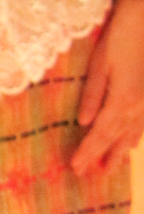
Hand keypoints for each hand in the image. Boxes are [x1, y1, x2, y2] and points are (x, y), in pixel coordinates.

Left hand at [73, 0, 143, 176]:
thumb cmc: (118, 40)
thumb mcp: (99, 66)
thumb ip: (92, 96)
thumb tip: (84, 123)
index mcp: (123, 102)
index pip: (101, 134)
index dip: (89, 151)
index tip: (76, 167)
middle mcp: (139, 108)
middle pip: (119, 138)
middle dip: (104, 156)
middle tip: (92, 174)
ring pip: (135, 133)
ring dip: (121, 150)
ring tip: (111, 165)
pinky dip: (135, 135)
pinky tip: (132, 141)